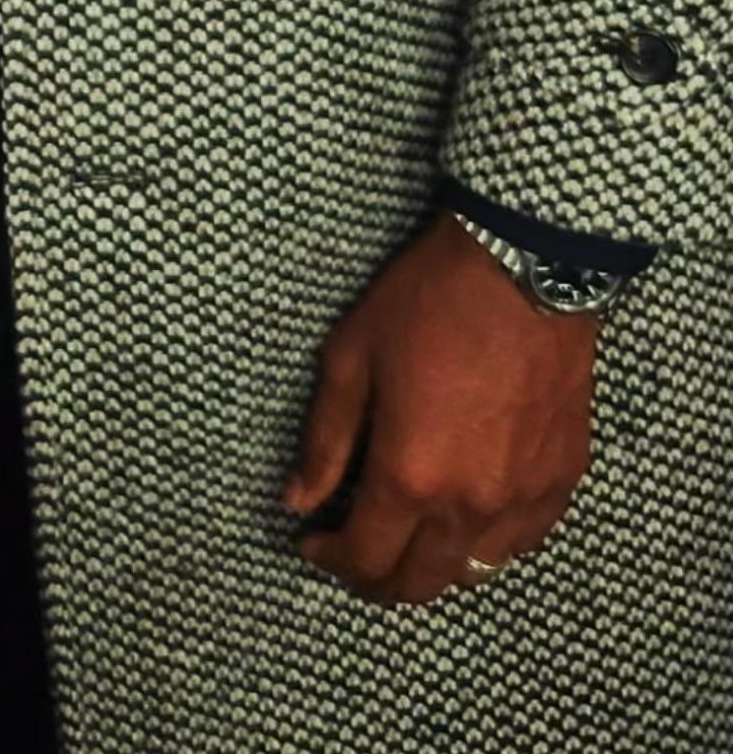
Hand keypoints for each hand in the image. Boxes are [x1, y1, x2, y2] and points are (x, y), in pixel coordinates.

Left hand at [283, 215, 598, 601]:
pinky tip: (460, 519)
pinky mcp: (562, 483)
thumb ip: (324, 441)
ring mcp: (524, 500)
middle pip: (421, 584)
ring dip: (431, 568)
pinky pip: (520, 544)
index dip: (332, 562)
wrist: (523, 274)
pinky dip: (483, 546)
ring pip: (473, 571)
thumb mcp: (350, 360)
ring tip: (401, 538)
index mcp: (411, 477)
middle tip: (350, 557)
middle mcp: (471, 506)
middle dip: (376, 582)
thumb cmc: (426, 307)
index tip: (312, 545)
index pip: (366, 558)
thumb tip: (295, 501)